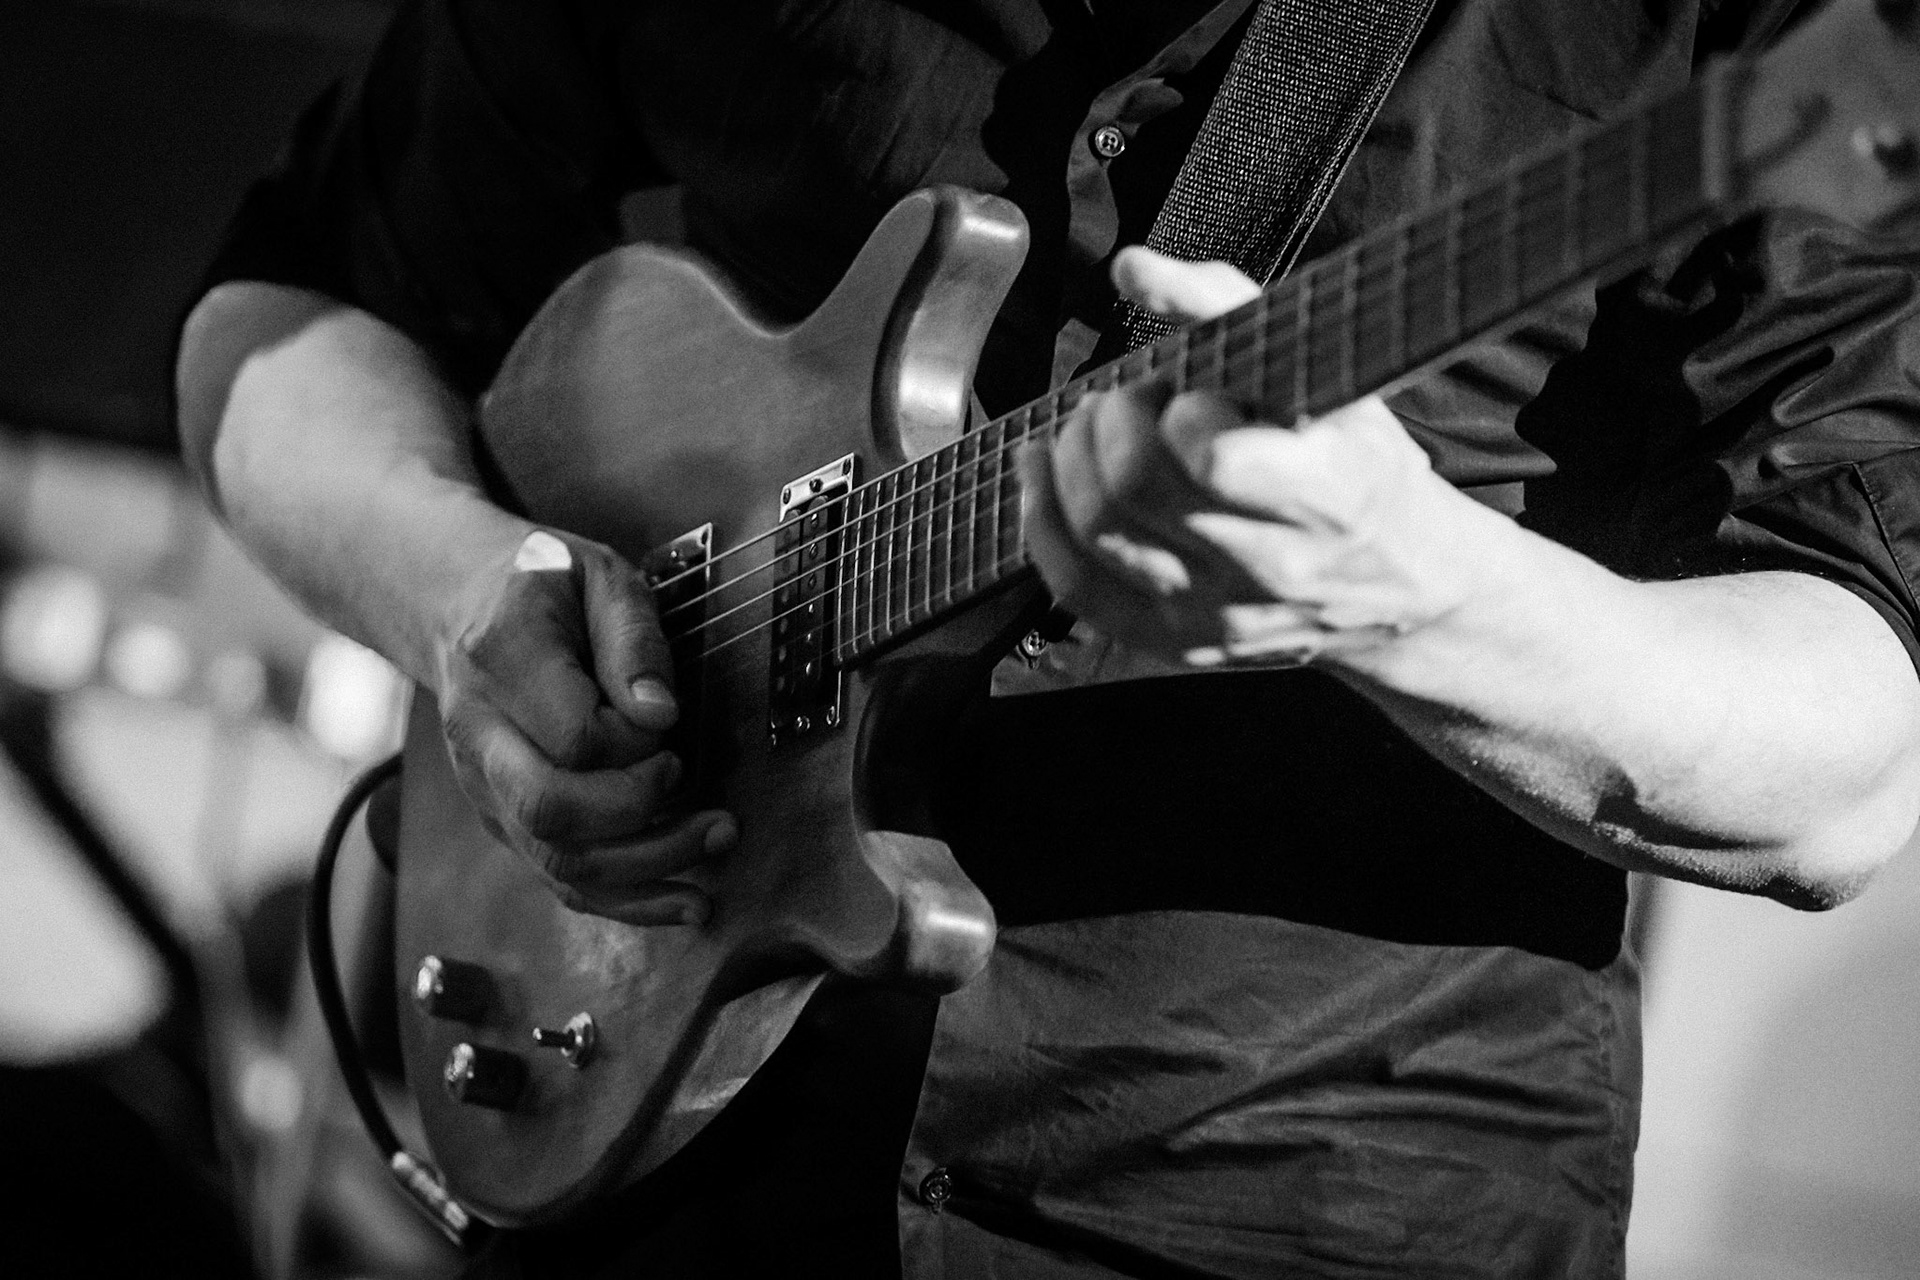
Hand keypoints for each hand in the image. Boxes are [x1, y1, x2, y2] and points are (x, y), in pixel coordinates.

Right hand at [434, 528, 732, 924]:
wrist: (454, 602)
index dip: (636, 748)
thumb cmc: (539, 583)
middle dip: (644, 820)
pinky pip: (559, 878)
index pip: (573, 739)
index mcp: (501, 663)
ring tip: (719, 842)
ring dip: (649, 868)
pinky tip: (687, 902)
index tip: (672, 728)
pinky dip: (628, 902)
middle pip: (551, 811)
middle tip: (702, 792)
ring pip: (556, 859)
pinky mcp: (503, 819)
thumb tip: (660, 715)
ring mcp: (484, 788)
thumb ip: (633, 637)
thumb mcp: (596, 574)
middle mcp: (479, 737)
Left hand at [1021, 247, 1483, 667]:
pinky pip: (1078, 591)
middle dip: (1110, 422)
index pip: (1210, 458)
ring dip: (1070, 461)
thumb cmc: (1360, 464)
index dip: (1181, 410)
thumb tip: (1132, 268)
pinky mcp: (1179, 643)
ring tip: (1095, 428)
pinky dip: (1043, 523)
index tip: (1193, 391)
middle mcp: (1270, 568)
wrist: (1403, 588)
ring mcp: (1219, 615)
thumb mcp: (1328, 374)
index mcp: (1325, 496)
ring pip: (1095, 537)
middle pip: (1133, 491)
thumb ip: (1228, 306)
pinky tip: (1045, 474)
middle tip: (1129, 399)